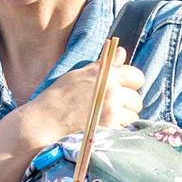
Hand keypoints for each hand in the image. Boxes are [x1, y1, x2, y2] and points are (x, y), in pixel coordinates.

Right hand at [14, 52, 143, 151]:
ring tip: (103, 120)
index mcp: (107, 75)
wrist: (45, 120)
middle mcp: (113, 91)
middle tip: (108, 109)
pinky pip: (124, 129)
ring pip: (132, 116)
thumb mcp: (80, 75)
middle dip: (126, 105)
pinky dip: (116, 130)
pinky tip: (101, 129)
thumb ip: (104, 65)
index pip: (136, 77)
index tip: (121, 90)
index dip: (130, 84)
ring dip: (122, 119)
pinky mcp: (110, 128)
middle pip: (136, 99)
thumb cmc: (58, 96)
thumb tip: (121, 51)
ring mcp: (112, 110)